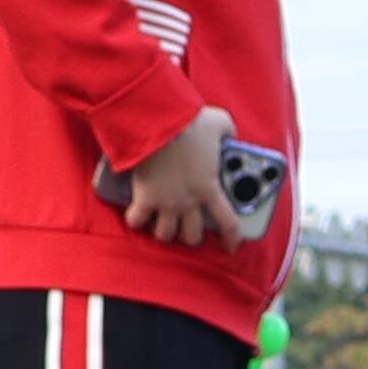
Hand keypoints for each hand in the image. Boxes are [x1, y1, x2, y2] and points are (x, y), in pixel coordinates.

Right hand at [113, 110, 238, 246]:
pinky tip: (138, 215)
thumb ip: (228, 133)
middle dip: (191, 235)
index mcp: (210, 188)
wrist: (159, 122)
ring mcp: (165, 202)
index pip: (228, 224)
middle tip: (188, 226)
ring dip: (165, 231)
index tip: (230, 246)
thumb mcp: (220, 123)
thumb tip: (229, 135)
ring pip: (165, 234)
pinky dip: (136, 220)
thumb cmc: (189, 122)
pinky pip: (137, 220)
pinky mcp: (144, 197)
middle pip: (192, 236)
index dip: (231, 239)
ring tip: (162, 223)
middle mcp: (189, 201)